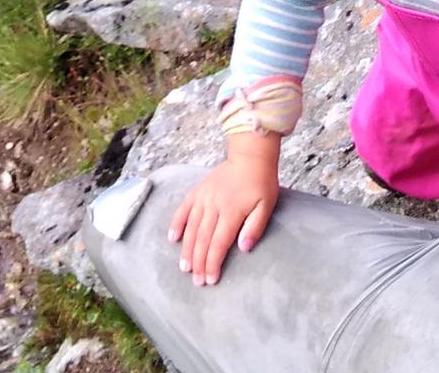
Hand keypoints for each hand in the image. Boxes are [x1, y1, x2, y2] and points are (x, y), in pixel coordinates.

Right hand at [169, 134, 279, 285]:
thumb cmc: (261, 183)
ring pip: (191, 228)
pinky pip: (183, 209)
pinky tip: (172, 238)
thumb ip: (255, 228)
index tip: (210, 280)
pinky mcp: (198, 191)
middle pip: (202, 240)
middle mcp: (214, 207)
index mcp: (232, 213)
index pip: (219, 244)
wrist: (250, 156)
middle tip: (196, 282)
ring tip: (184, 267)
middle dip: (198, 263)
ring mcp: (203, 198)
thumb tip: (244, 248)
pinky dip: (177, 224)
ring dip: (187, 249)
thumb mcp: (266, 206)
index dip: (213, 264)